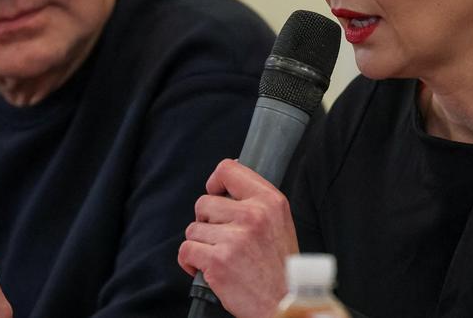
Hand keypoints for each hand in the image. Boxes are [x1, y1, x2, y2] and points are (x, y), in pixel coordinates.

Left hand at [178, 159, 297, 317]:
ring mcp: (234, 238)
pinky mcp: (218, 261)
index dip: (215, 183)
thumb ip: (256, 200)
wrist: (286, 303)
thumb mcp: (280, 222)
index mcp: (269, 201)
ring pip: (193, 228)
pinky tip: (205, 269)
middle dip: (206, 221)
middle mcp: (252, 215)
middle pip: (204, 202)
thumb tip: (225, 181)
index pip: (228, 170)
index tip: (215, 194)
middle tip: (222, 238)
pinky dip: (190, 262)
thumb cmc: (281, 266)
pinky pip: (186, 250)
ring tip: (220, 256)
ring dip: (201, 244)